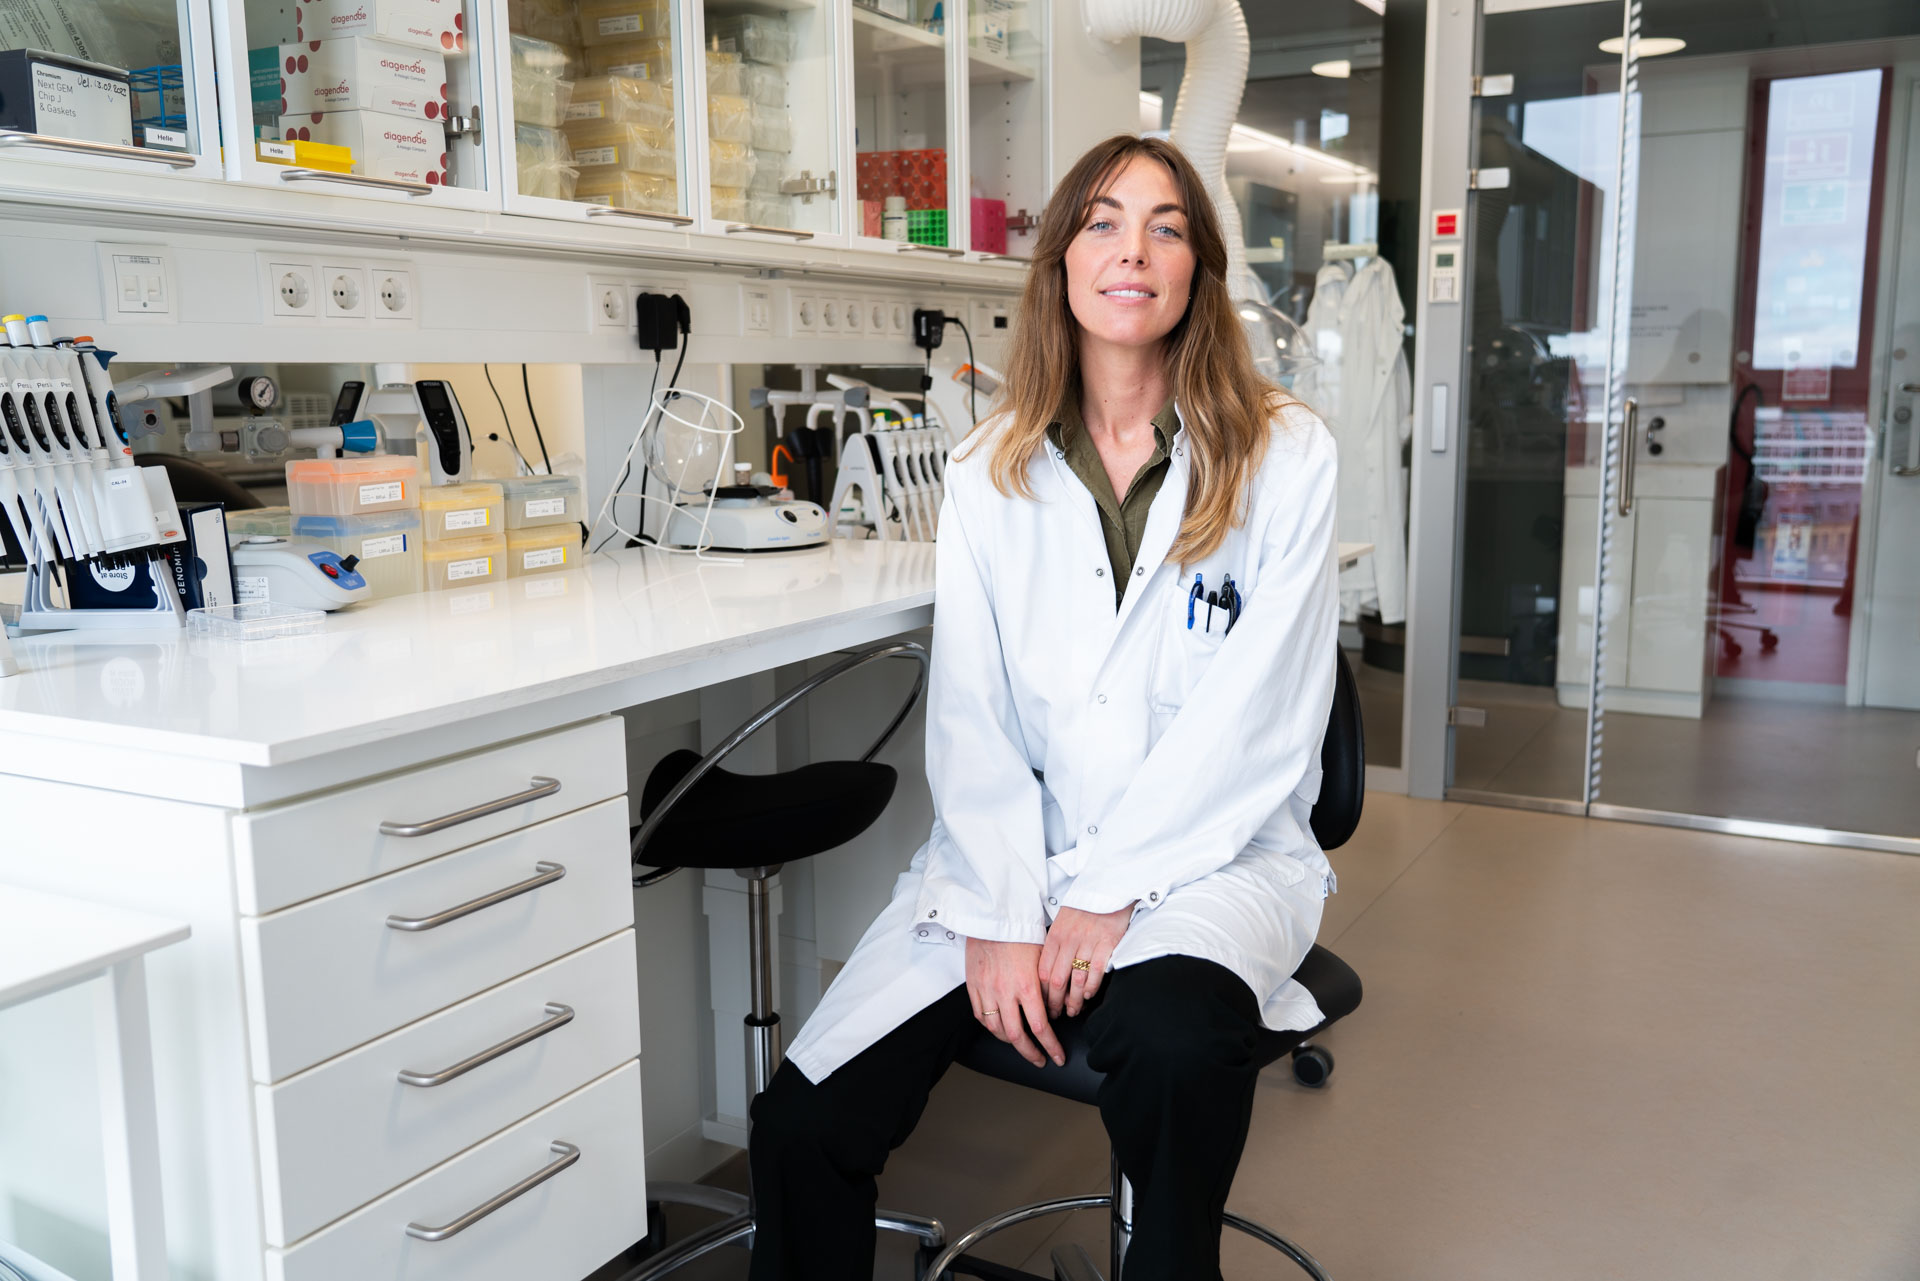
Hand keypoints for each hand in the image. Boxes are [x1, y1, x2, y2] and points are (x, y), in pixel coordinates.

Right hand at [965, 938, 1063, 1067]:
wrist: (993, 917)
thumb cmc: (1020, 934)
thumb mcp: (1043, 958)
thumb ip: (1048, 986)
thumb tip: (1056, 1008)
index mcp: (1026, 986)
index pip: (1041, 1028)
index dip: (1051, 1047)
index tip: (1057, 1057)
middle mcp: (1005, 993)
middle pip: (1017, 1037)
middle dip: (1031, 1053)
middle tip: (1040, 1060)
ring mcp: (986, 991)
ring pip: (997, 1029)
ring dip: (1010, 1042)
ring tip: (1021, 1044)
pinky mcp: (973, 986)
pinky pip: (980, 1016)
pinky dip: (991, 1027)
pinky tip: (999, 1028)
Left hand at [1040, 905, 1133, 1017]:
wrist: (1108, 888)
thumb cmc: (1084, 907)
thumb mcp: (1062, 922)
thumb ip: (1055, 944)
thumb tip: (1047, 972)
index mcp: (1055, 935)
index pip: (1043, 971)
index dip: (1042, 992)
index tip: (1043, 1003)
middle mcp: (1069, 940)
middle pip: (1058, 980)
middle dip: (1055, 1002)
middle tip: (1056, 1014)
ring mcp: (1088, 942)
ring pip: (1077, 980)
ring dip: (1074, 1000)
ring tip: (1073, 1010)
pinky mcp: (1107, 944)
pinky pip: (1096, 972)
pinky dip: (1092, 988)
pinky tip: (1089, 995)